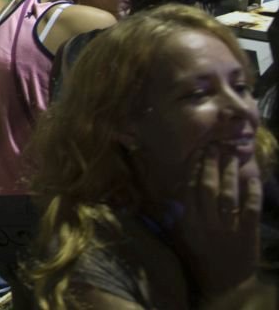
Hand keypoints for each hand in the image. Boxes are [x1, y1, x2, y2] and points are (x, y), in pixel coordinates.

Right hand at [171, 145, 260, 298]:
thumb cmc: (201, 257)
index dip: (193, 168)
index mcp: (188, 223)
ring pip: (227, 195)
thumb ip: (178, 213)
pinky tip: (253, 180)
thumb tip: (176, 186)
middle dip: (210, 165)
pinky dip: (253, 194)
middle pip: (207, 187)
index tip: (197, 151)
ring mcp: (227, 229)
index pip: (188, 189)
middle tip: (215, 146)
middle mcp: (205, 224)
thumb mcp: (184, 236)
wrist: (224, 284)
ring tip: (232, 156)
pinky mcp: (247, 235)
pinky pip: (250, 210)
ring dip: (230, 173)